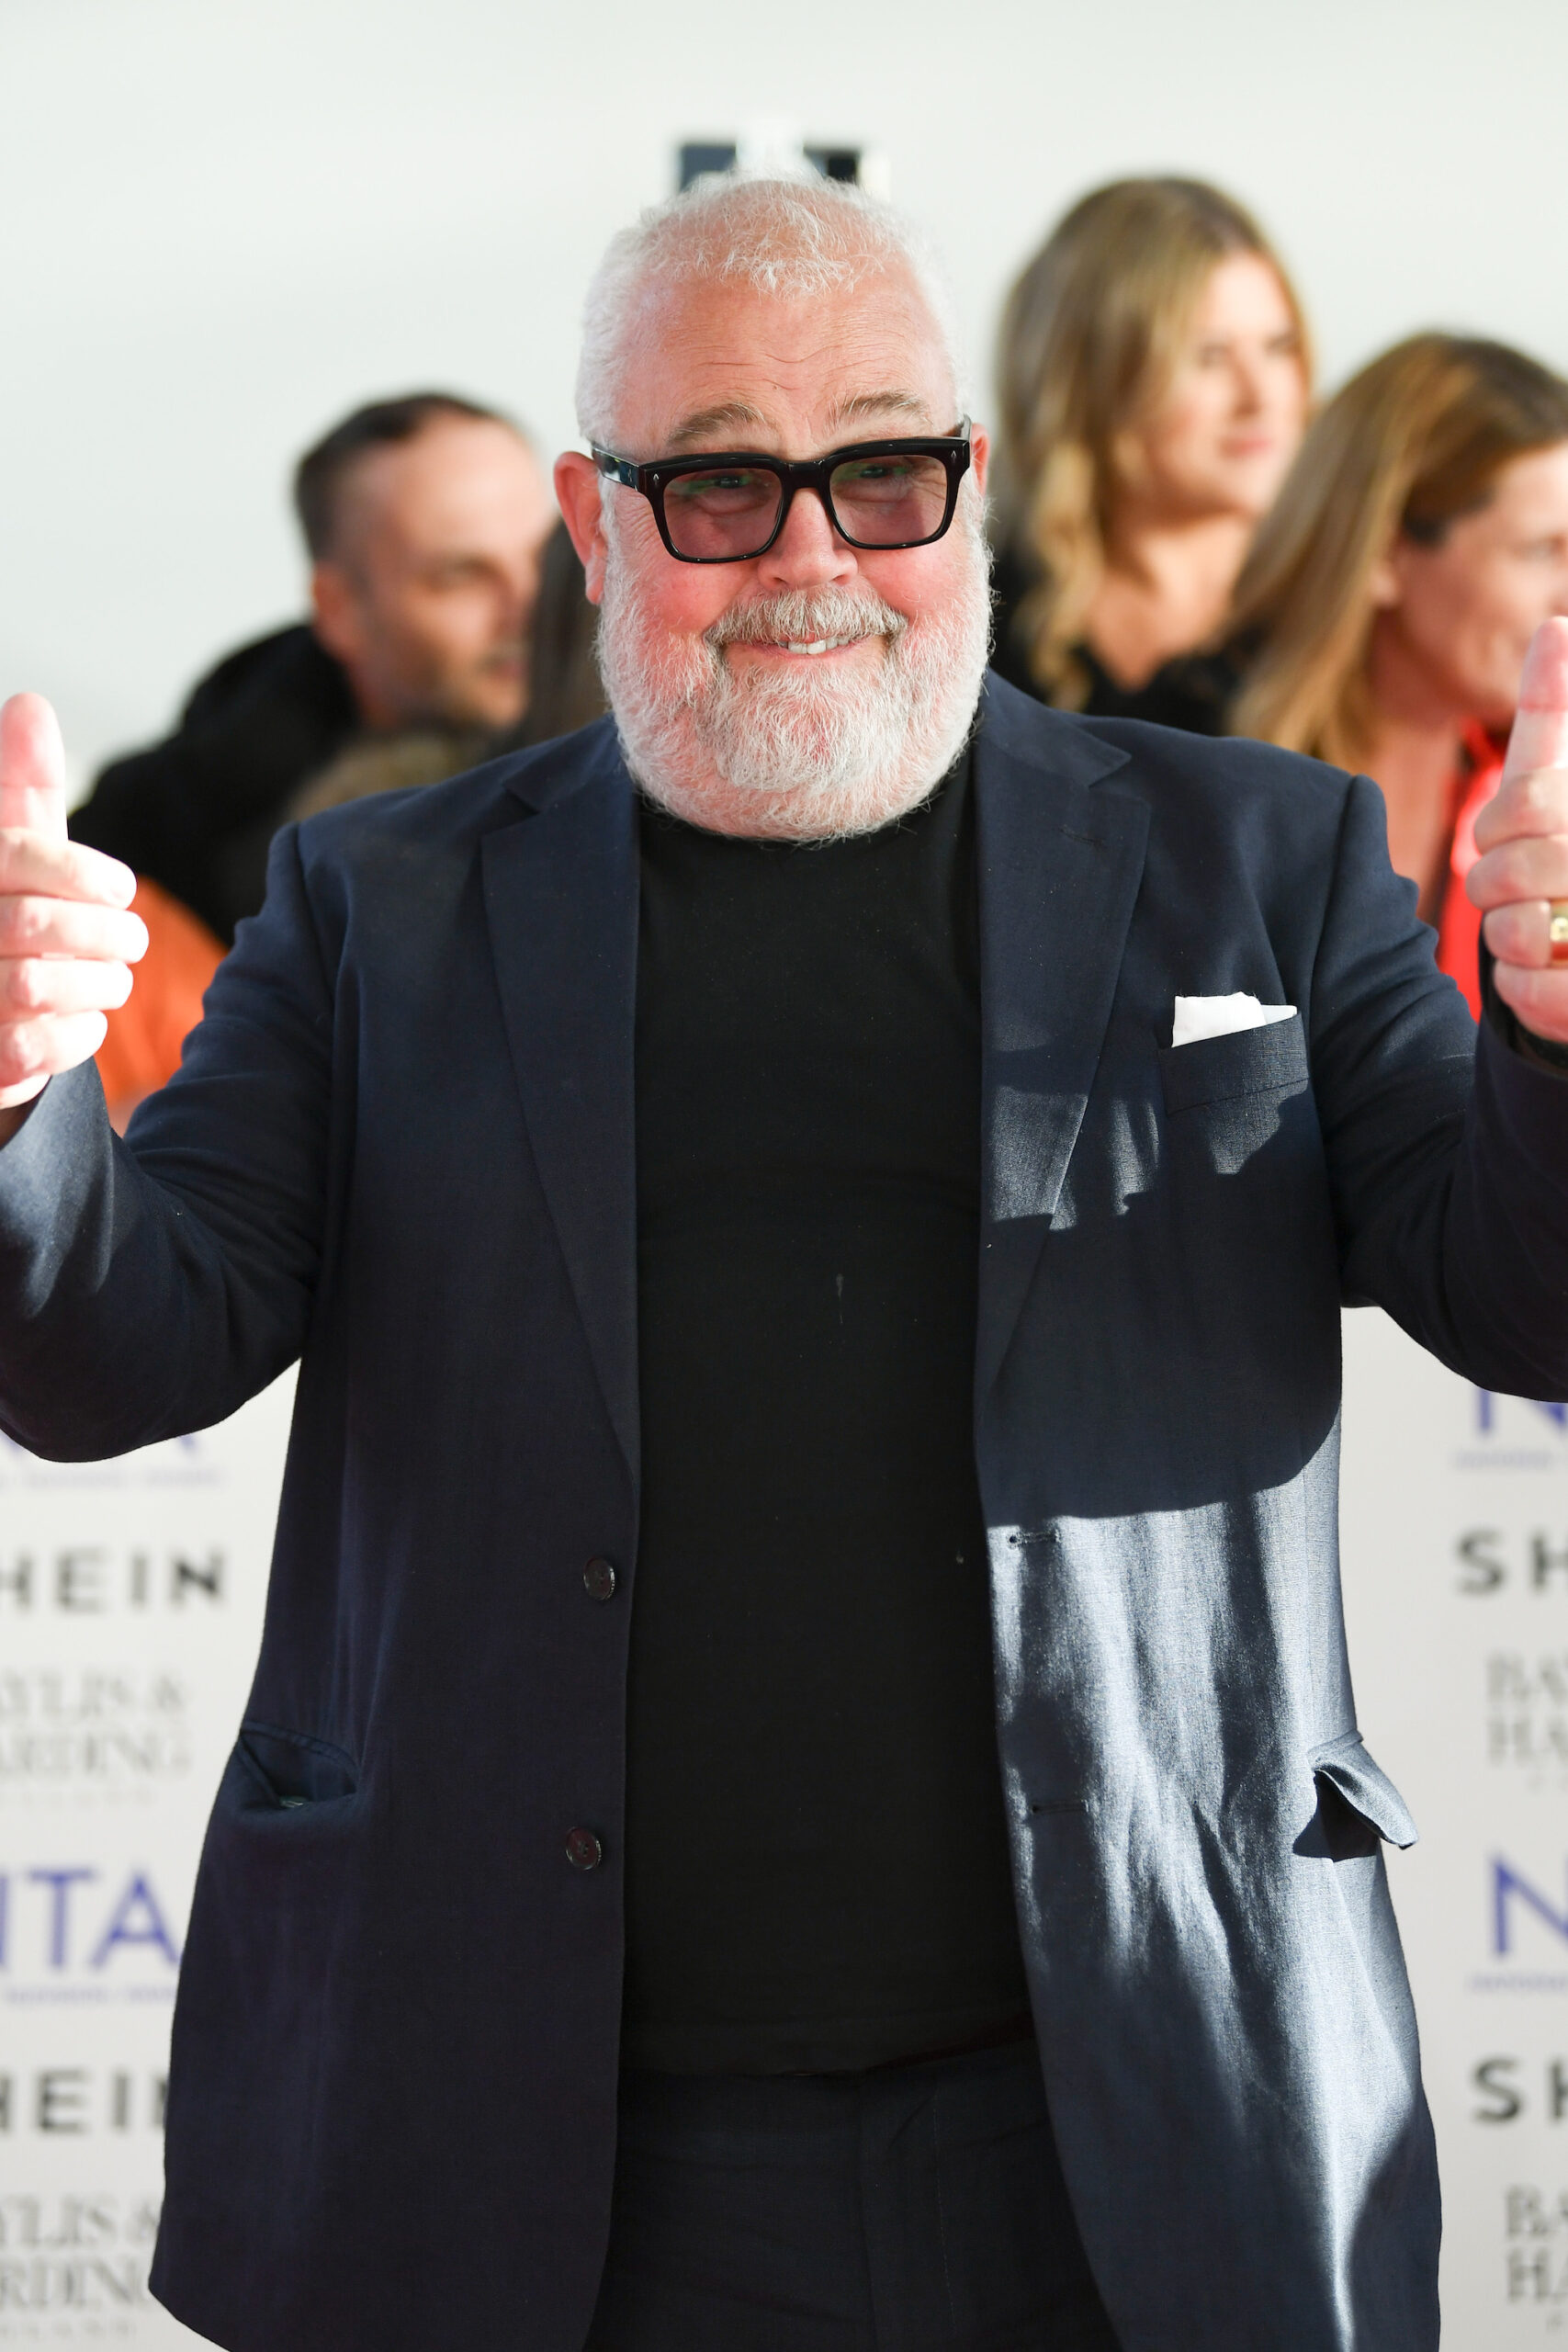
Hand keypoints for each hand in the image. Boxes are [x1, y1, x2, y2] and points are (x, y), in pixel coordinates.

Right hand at [0, 695, 145, 1128]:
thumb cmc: (4, 909)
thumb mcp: (13, 847)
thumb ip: (20, 786)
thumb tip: (28, 705)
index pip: (16, 855)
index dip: (81, 873)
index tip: (121, 889)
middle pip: (31, 927)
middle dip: (102, 936)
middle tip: (133, 941)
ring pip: (32, 988)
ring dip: (95, 986)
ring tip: (113, 979)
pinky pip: (31, 1050)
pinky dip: (76, 1034)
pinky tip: (87, 1018)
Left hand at [1469, 619, 1567, 1043]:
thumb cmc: (1567, 864)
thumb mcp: (1557, 784)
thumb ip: (1556, 712)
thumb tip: (1557, 627)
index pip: (1528, 798)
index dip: (1497, 822)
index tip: (1508, 829)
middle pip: (1512, 868)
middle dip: (1494, 882)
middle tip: (1513, 890)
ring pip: (1516, 931)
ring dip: (1505, 935)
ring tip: (1539, 930)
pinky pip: (1526, 991)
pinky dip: (1519, 988)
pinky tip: (1540, 975)